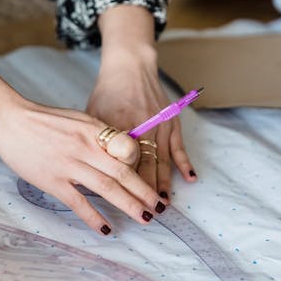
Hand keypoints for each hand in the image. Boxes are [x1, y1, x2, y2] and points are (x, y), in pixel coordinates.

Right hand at [0, 99, 167, 234]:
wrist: (9, 119)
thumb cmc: (42, 120)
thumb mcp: (76, 120)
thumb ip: (97, 135)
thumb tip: (117, 151)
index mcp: (93, 130)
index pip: (128, 148)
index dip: (144, 166)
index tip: (154, 179)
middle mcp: (86, 147)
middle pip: (123, 172)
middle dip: (145, 192)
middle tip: (160, 207)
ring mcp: (69, 164)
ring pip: (107, 187)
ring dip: (129, 205)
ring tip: (145, 218)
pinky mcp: (52, 180)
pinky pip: (78, 202)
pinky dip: (94, 217)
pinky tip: (107, 229)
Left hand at [87, 47, 195, 196]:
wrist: (130, 67)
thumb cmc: (107, 93)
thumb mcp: (93, 116)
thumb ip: (95, 142)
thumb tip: (90, 170)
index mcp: (119, 128)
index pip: (121, 163)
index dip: (122, 185)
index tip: (121, 203)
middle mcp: (141, 127)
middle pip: (144, 166)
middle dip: (144, 192)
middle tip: (145, 214)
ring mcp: (159, 125)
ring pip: (162, 160)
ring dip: (163, 184)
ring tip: (162, 205)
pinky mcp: (172, 121)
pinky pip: (180, 146)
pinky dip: (185, 164)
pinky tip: (190, 179)